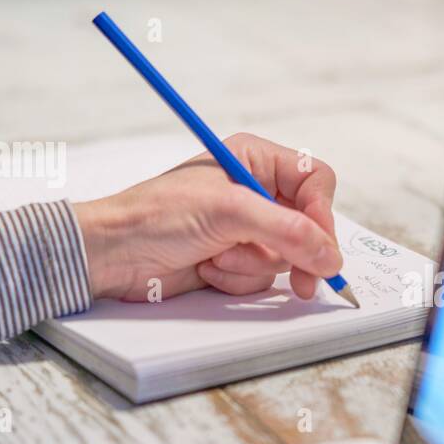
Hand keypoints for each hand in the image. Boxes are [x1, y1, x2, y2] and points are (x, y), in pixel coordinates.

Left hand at [73, 133, 341, 301]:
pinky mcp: (236, 259)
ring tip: (218, 259)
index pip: (316, 182)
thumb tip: (331, 256)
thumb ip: (287, 231)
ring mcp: (247, 228)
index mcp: (255, 159)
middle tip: (305, 284)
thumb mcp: (228, 213)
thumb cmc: (156, 217)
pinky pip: (264, 277)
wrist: (111, 255)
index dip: (322, 215)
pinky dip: (239, 280)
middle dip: (291, 252)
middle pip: (309, 225)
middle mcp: (256, 191)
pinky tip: (208, 269)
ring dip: (253, 266)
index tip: (319, 246)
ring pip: (288, 255)